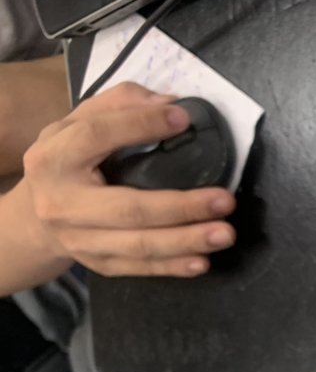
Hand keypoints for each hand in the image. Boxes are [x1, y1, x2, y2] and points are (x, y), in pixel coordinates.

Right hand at [15, 82, 235, 277]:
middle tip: (224, 200)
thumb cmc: (68, 162)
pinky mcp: (97, 264)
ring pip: (138, 245)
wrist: (34, 217)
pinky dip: (172, 267)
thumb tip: (170, 103)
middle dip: (181, 206)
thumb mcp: (79, 124)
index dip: (141, 125)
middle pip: (128, 208)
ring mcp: (80, 239)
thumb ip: (120, 104)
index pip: (97, 136)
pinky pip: (139, 268)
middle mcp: (62, 202)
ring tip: (224, 234)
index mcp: (55, 156)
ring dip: (186, 241)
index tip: (184, 120)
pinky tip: (202, 262)